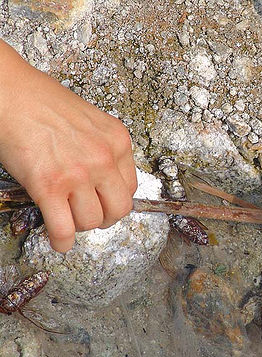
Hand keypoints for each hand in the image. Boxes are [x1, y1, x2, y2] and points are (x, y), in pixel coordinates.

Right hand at [0, 40, 136, 251]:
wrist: (8, 90)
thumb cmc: (41, 101)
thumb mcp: (89, 121)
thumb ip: (101, 149)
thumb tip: (102, 180)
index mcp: (117, 141)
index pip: (130, 187)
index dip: (115, 200)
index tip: (105, 202)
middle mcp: (104, 158)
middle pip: (119, 209)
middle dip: (105, 218)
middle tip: (91, 217)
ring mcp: (78, 174)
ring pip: (92, 221)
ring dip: (80, 226)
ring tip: (68, 220)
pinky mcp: (49, 186)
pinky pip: (63, 229)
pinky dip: (62, 242)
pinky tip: (59, 241)